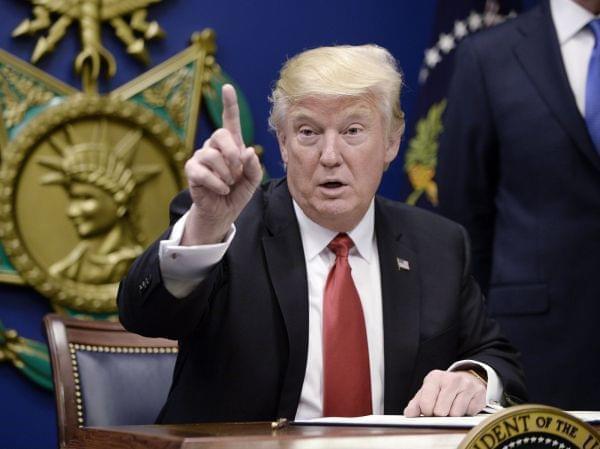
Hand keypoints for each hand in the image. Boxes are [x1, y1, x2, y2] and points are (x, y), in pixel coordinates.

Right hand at [182, 84, 261, 244]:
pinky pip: (202, 171)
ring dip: (226, 173)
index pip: (229, 120)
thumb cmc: (238, 192)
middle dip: (232, 155)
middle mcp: (214, 146)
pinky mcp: (192, 171)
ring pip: (211, 155)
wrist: (223, 211)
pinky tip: (222, 189)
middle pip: (220, 135)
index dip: (229, 103)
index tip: (227, 87)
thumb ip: (254, 166)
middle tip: (237, 172)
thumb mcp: (253, 180)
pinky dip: (217, 183)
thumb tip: (248, 151)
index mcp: (231, 144)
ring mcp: (201, 157)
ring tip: (229, 183)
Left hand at [403, 370, 486, 416]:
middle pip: (441, 412)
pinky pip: (469, 414)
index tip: (430, 409)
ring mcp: (467, 385)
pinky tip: (464, 405)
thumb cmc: (444, 388)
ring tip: (453, 406)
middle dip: (440, 414)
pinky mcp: (479, 394)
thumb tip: (409, 415)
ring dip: (453, 414)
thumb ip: (416, 403)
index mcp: (435, 377)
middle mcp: (452, 379)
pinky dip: (466, 413)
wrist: (466, 379)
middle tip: (442, 408)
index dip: (427, 412)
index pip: (426, 404)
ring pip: (455, 414)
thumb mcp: (427, 392)